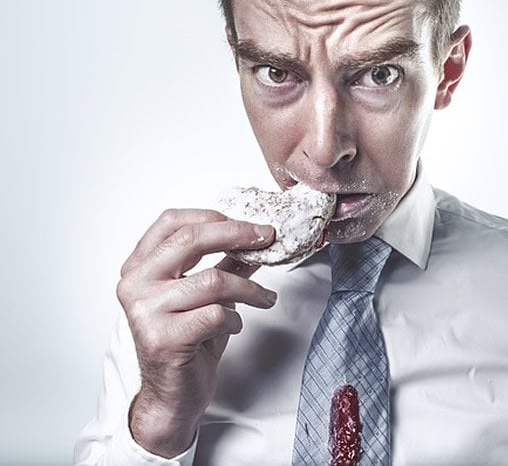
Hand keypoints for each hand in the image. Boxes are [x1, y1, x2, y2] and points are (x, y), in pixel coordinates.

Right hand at [116, 209, 275, 457]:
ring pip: (213, 280)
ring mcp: (145, 312)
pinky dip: (235, 319)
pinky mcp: (163, 338)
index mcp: (139, 267)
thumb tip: (256, 236)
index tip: (247, 224)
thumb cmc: (187, 341)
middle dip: (237, 235)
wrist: (173, 395)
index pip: (171, 222)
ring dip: (249, 289)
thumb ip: (224, 263)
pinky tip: (233, 326)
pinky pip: (216, 314)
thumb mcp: (206, 294)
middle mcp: (135, 284)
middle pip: (191, 240)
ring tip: (265, 299)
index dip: (213, 216)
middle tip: (267, 238)